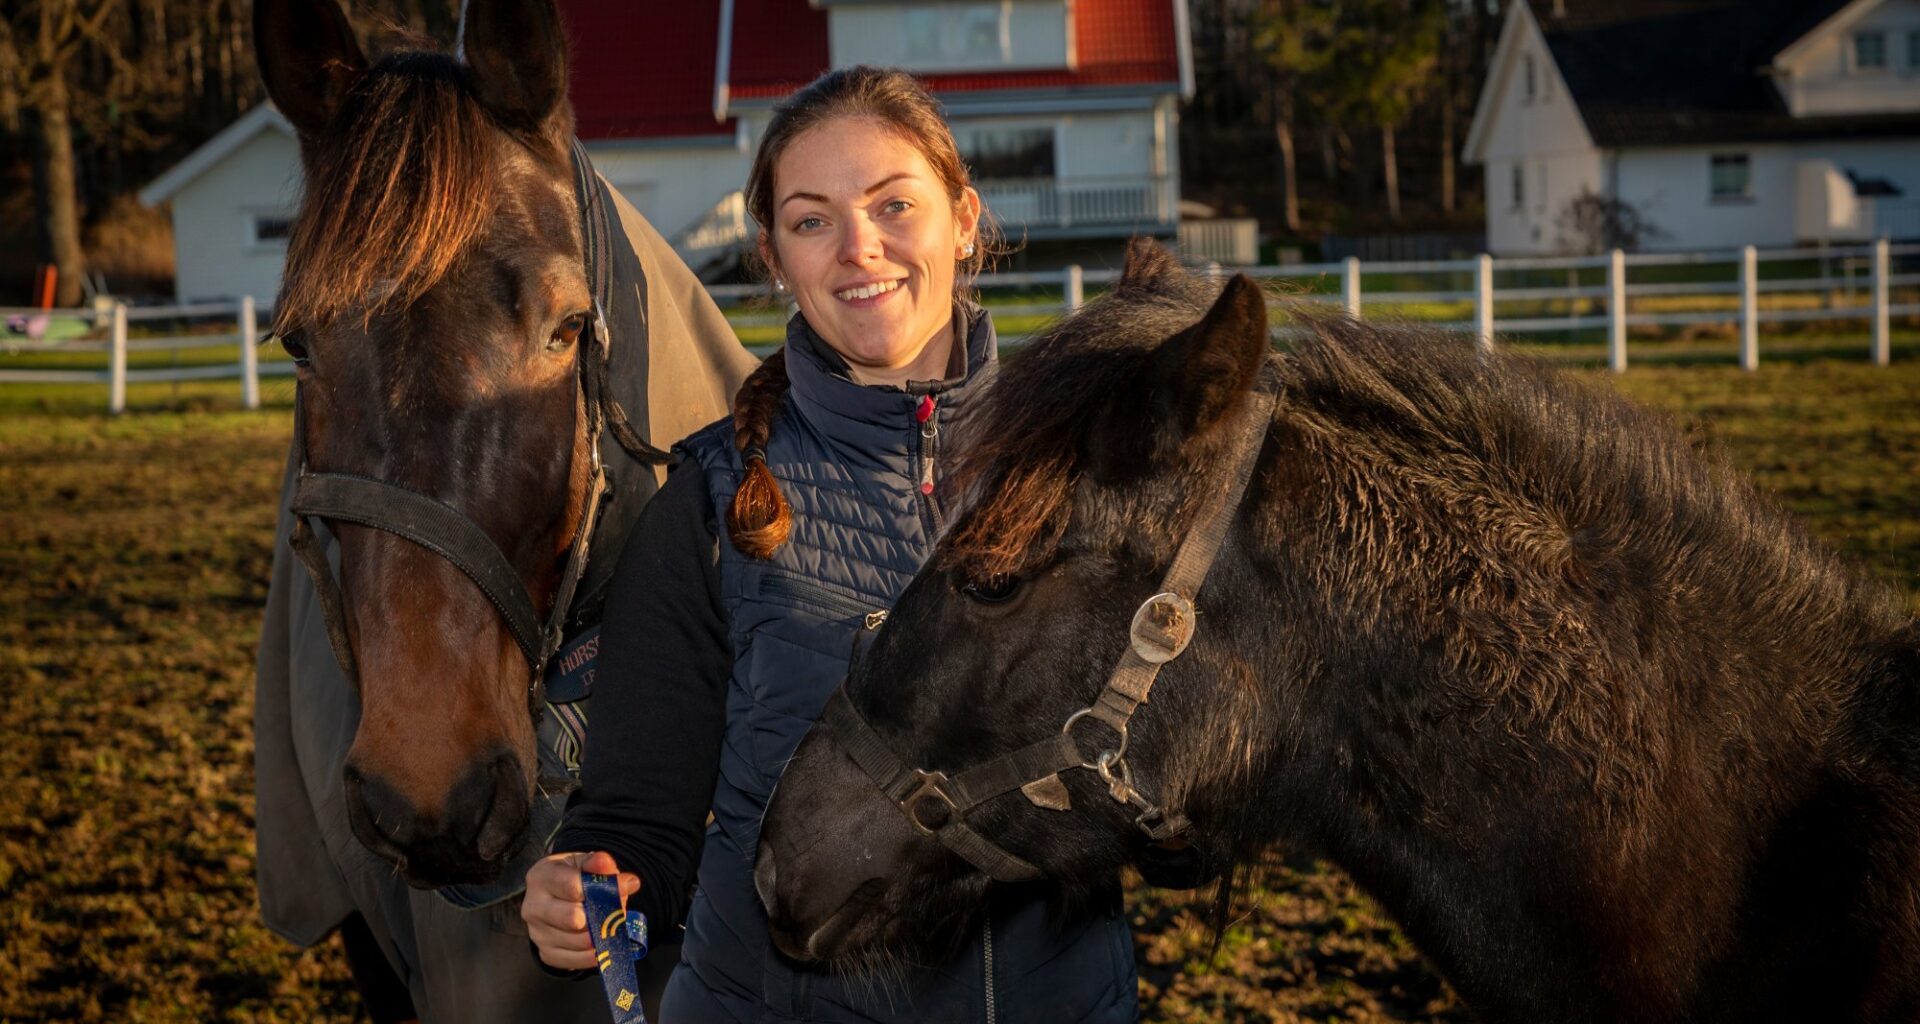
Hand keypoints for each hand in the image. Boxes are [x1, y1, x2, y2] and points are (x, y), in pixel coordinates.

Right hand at [522, 850, 641, 970]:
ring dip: (600, 934)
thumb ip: (602, 866)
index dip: (599, 888)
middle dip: (599, 915)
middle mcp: (532, 906)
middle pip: (572, 917)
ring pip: (578, 941)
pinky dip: (595, 953)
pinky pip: (577, 960)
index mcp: (541, 877)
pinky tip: (602, 942)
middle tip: (614, 910)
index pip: (571, 885)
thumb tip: (629, 882)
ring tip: (608, 922)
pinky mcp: (546, 953)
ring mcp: (537, 933)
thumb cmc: (572, 877)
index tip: (624, 887)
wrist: (556, 899)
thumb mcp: (584, 864)